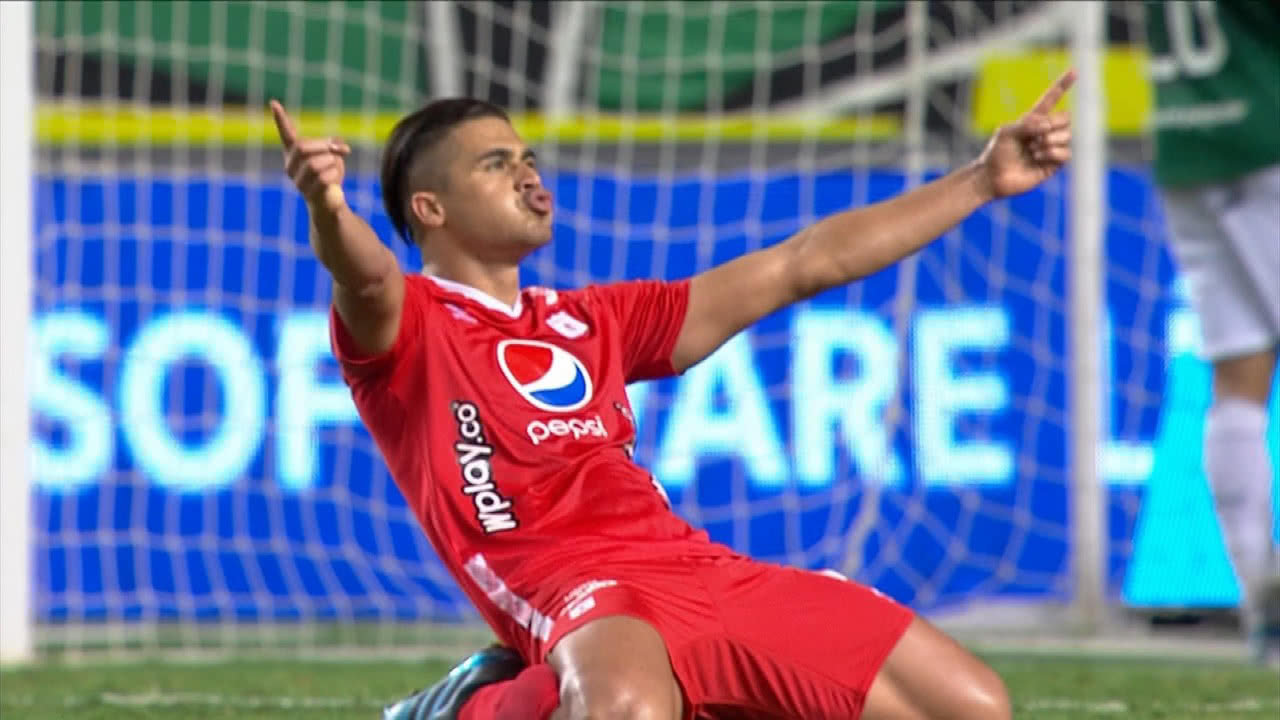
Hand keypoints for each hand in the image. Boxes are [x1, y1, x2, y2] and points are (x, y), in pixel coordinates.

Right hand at [270, 100, 350, 213]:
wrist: (329, 202)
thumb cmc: (329, 175)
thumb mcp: (333, 155)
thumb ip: (334, 146)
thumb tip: (342, 147)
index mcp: (294, 153)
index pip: (286, 134)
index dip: (281, 119)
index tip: (274, 103)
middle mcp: (290, 166)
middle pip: (302, 148)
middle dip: (323, 146)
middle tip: (338, 149)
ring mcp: (297, 180)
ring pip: (313, 164)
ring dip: (331, 162)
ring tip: (335, 166)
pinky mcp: (307, 193)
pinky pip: (323, 178)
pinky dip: (334, 174)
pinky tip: (335, 179)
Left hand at [975, 69, 1074, 199]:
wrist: (993, 177)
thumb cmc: (997, 153)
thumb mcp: (1007, 132)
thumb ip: (1027, 124)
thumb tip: (1047, 126)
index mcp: (1034, 120)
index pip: (1051, 99)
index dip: (1062, 86)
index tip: (1074, 72)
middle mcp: (1045, 132)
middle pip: (1066, 117)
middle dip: (1053, 123)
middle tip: (1036, 134)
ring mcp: (1051, 148)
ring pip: (1067, 135)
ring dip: (1049, 141)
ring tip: (1032, 150)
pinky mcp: (1054, 164)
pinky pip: (1066, 153)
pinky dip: (1052, 153)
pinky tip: (1037, 157)